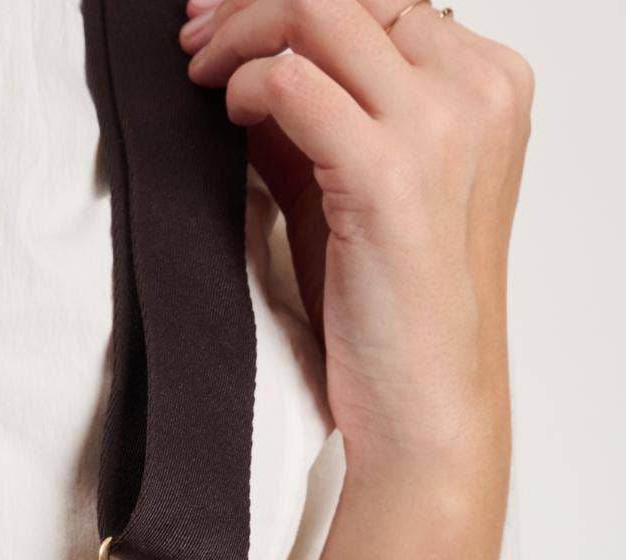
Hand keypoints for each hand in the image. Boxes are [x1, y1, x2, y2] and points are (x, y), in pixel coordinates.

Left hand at [179, 0, 531, 473]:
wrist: (422, 399)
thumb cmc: (388, 309)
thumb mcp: (354, 187)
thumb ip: (320, 122)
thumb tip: (253, 69)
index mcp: (485, 83)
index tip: (224, 21)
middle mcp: (474, 89)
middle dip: (256, 2)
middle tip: (195, 38)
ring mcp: (438, 126)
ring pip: (322, 12)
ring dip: (242, 33)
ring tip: (199, 74)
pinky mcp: (387, 175)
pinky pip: (294, 83)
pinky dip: (246, 86)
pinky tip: (226, 116)